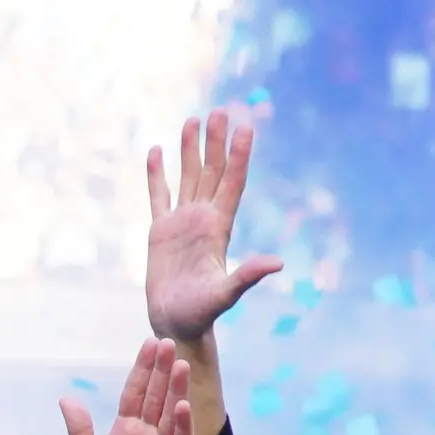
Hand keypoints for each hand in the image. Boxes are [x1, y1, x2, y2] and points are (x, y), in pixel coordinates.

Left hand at [62, 339, 191, 434]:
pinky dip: (182, 425)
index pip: (134, 394)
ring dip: (176, 391)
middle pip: (156, 397)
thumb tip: (67, 398)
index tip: (151, 344)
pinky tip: (182, 406)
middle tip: (169, 344)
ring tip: (181, 366)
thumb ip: (78, 433)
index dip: (142, 370)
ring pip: (171, 415)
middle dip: (162, 371)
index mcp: (123, 432)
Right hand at [142, 108, 280, 343]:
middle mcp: (203, 219)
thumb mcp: (225, 295)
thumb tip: (277, 264)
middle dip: (215, 142)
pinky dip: (157, 174)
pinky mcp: (159, 231)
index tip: (244, 127)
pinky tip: (157, 151)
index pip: (232, 183)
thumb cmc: (200, 313)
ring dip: (190, 149)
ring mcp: (181, 223)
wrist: (176, 323)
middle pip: (211, 172)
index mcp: (219, 228)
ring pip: (187, 177)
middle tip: (219, 111)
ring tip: (193, 119)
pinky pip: (159, 195)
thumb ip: (247, 276)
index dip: (238, 156)